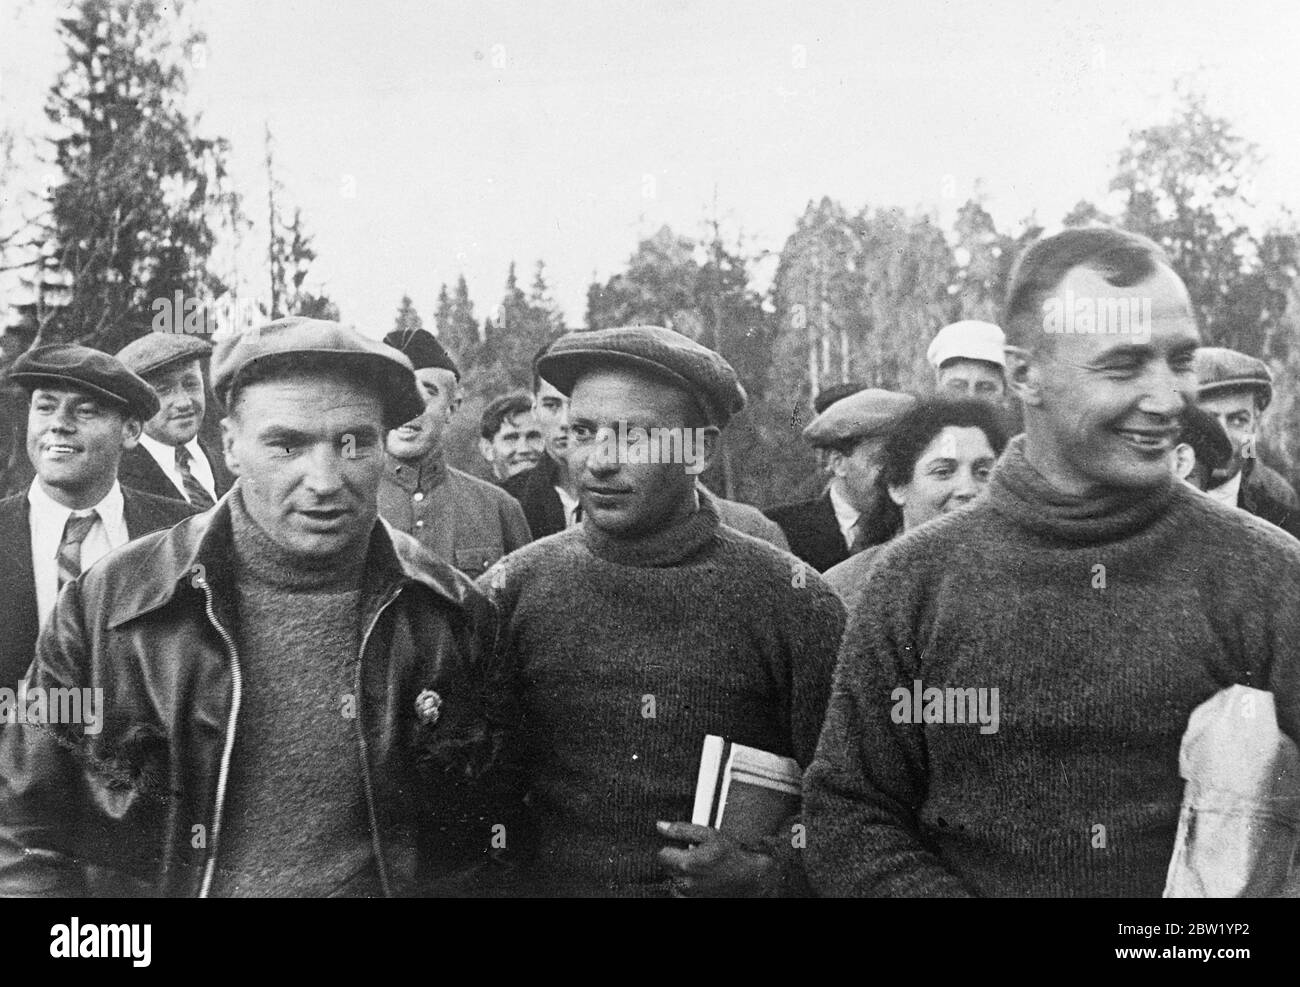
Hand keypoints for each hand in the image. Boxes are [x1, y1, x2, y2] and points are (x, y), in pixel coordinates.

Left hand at [655, 820, 776, 897]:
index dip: (671, 848)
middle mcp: (685, 883)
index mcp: (686, 864)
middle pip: (667, 869)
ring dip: (681, 875)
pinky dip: (688, 886)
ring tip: (699, 869)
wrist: (749, 877)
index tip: (682, 848)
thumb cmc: (731, 855)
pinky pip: (681, 893)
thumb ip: (681, 830)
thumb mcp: (707, 835)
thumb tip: (660, 825)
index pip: (661, 855)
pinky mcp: (694, 902)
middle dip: (677, 861)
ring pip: (674, 881)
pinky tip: (701, 880)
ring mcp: (690, 896)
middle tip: (694, 857)